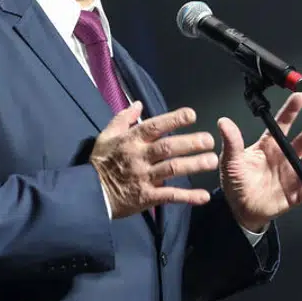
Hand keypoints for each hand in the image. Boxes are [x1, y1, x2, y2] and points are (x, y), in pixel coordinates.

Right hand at [89, 102, 217, 219]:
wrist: (88, 194)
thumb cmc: (100, 162)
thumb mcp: (107, 136)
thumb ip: (123, 118)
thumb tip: (138, 103)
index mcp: (131, 140)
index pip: (155, 126)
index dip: (174, 119)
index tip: (192, 115)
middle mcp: (139, 157)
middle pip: (168, 147)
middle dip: (190, 143)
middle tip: (209, 140)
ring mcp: (144, 177)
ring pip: (172, 169)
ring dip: (193, 165)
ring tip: (213, 161)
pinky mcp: (146, 197)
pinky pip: (169, 196)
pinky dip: (187, 197)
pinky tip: (203, 196)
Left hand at [215, 92, 301, 232]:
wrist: (240, 209)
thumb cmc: (236, 182)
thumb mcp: (230, 162)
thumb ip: (231, 143)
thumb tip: (223, 122)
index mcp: (270, 146)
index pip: (282, 124)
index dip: (292, 110)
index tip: (301, 97)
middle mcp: (285, 157)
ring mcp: (292, 176)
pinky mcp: (295, 195)